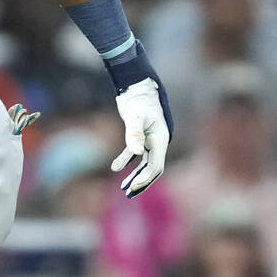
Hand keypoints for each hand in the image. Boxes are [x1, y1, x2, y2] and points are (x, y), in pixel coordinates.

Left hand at [112, 77, 169, 196]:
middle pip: (152, 168)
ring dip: (135, 175)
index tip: (133, 187)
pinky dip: (127, 161)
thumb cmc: (138, 97)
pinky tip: (115, 168)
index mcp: (161, 139)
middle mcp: (158, 141)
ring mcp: (150, 139)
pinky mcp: (140, 135)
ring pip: (144, 163)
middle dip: (141, 182)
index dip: (145, 178)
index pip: (156, 165)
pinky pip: (135, 153)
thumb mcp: (135, 115)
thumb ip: (134, 134)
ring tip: (124, 189)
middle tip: (129, 193)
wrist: (136, 83)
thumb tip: (136, 153)